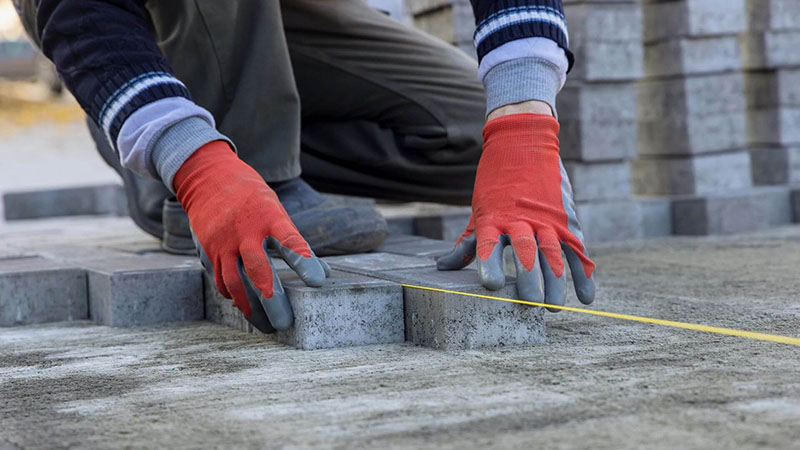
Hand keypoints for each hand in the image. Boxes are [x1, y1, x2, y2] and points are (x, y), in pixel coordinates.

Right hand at [174, 141, 327, 330]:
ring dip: (250, 306)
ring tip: (266, 325)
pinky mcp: (207, 249)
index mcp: (268, 215)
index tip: (318, 282)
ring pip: (234, 282)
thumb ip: (295, 242)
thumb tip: (323, 274)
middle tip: (285, 323)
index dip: (304, 261)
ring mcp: (222, 241)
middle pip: (258, 268)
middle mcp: (244, 230)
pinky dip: (233, 295)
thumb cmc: (252, 199)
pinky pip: (219, 279)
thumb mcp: (276, 210)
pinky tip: (245, 305)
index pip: (289, 240)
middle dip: (272, 298)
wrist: (208, 178)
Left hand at [437, 113, 594, 309]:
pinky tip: (585, 297)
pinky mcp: (565, 219)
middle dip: (529, 279)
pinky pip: (577, 249)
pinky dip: (584, 273)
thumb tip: (443, 268)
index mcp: (494, 217)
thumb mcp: (479, 211)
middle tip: (530, 304)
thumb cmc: (495, 183)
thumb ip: (467, 243)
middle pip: (526, 252)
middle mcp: (521, 218)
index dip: (490, 265)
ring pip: (553, 252)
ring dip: (555, 281)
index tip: (490, 286)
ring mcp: (546, 218)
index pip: (490, 244)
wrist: (523, 142)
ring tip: (553, 306)